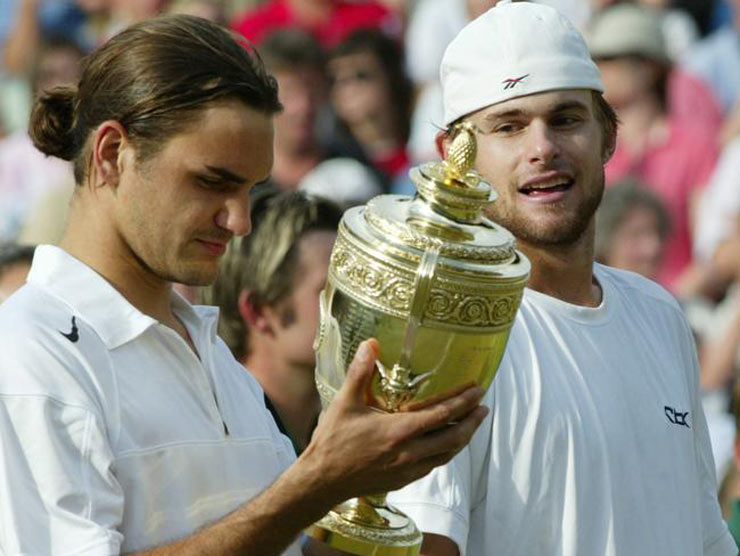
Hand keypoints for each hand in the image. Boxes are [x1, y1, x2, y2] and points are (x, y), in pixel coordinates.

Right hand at [298, 338, 487, 503]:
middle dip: (473, 421)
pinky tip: (445, 444)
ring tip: (472, 424)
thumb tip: (372, 343)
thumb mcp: (345, 402)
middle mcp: (410, 452)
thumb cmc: (332, 441)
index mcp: (399, 430)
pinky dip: (446, 452)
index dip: (464, 402)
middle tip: (484, 407)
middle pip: (455, 437)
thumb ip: (360, 372)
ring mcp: (408, 469)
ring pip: (448, 454)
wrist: (322, 481)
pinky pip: (434, 465)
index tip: (478, 390)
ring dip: (464, 438)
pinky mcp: (403, 480)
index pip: (442, 414)